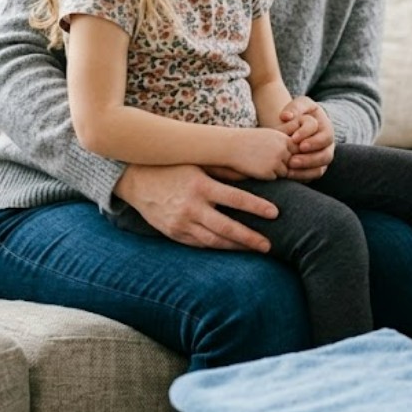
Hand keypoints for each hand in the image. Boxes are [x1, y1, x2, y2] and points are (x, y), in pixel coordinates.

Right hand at [114, 163, 277, 251]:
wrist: (137, 180)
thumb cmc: (173, 166)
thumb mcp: (199, 162)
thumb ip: (225, 169)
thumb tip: (254, 172)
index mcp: (201, 186)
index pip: (236, 199)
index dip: (257, 207)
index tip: (275, 213)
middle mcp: (191, 207)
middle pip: (227, 228)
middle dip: (250, 238)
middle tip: (269, 245)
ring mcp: (181, 223)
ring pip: (213, 241)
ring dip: (235, 247)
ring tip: (254, 249)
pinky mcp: (174, 234)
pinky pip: (199, 244)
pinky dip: (216, 247)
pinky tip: (230, 247)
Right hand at [230, 128, 296, 179]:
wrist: (231, 146)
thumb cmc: (250, 140)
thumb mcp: (270, 136)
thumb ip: (284, 144)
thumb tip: (298, 156)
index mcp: (284, 139)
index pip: (298, 151)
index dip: (290, 155)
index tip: (280, 155)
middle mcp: (283, 150)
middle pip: (293, 163)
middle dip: (284, 164)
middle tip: (269, 161)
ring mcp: (276, 161)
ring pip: (285, 172)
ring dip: (276, 170)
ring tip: (261, 162)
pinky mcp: (268, 172)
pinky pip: (274, 177)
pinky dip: (267, 175)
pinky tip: (256, 167)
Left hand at [277, 97, 333, 181]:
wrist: (295, 126)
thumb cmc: (299, 113)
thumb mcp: (299, 105)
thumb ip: (295, 107)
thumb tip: (286, 117)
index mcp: (327, 129)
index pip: (325, 136)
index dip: (311, 139)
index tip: (294, 139)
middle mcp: (328, 146)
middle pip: (326, 156)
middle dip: (309, 159)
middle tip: (292, 160)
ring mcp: (322, 158)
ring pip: (321, 168)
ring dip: (305, 170)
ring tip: (289, 168)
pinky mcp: (314, 168)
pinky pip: (312, 176)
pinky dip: (302, 177)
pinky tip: (288, 174)